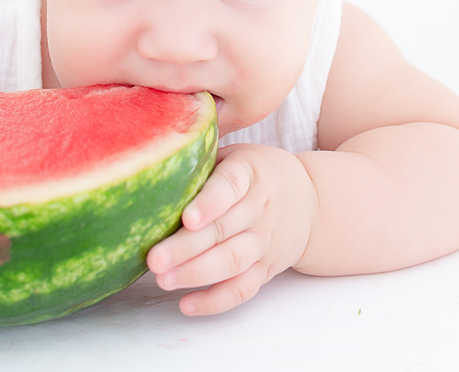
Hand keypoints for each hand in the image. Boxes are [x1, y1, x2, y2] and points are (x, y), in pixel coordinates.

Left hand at [146, 143, 318, 315]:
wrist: (309, 201)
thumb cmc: (253, 173)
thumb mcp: (235, 154)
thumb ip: (201, 157)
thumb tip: (149, 155)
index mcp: (250, 172)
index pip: (231, 186)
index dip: (209, 203)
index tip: (187, 218)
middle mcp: (260, 208)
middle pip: (224, 230)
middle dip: (187, 248)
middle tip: (154, 260)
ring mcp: (264, 241)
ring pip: (233, 262)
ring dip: (197, 274)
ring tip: (163, 280)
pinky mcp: (266, 269)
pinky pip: (243, 289)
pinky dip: (216, 300)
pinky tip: (187, 304)